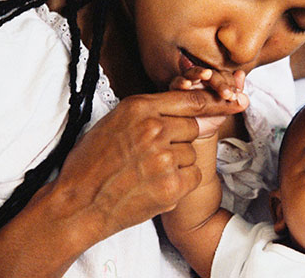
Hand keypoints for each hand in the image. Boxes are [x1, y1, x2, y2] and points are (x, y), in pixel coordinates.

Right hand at [47, 89, 246, 246]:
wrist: (77, 205)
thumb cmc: (91, 163)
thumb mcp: (115, 122)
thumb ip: (154, 113)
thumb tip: (201, 113)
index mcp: (139, 108)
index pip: (191, 100)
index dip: (212, 102)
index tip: (227, 102)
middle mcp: (154, 129)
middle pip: (195, 127)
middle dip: (182, 139)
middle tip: (157, 154)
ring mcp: (164, 158)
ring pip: (193, 153)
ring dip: (179, 163)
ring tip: (149, 172)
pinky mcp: (172, 186)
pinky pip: (195, 176)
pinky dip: (181, 183)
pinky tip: (156, 185)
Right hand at [170, 67, 247, 137]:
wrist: (197, 134)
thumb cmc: (211, 118)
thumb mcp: (226, 108)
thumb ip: (236, 94)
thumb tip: (242, 76)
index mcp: (216, 82)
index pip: (225, 75)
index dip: (231, 84)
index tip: (234, 97)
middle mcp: (202, 80)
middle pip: (211, 73)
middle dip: (220, 82)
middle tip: (226, 95)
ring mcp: (188, 83)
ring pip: (193, 72)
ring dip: (200, 73)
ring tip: (206, 75)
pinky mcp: (174, 90)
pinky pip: (177, 82)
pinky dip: (181, 82)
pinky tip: (186, 85)